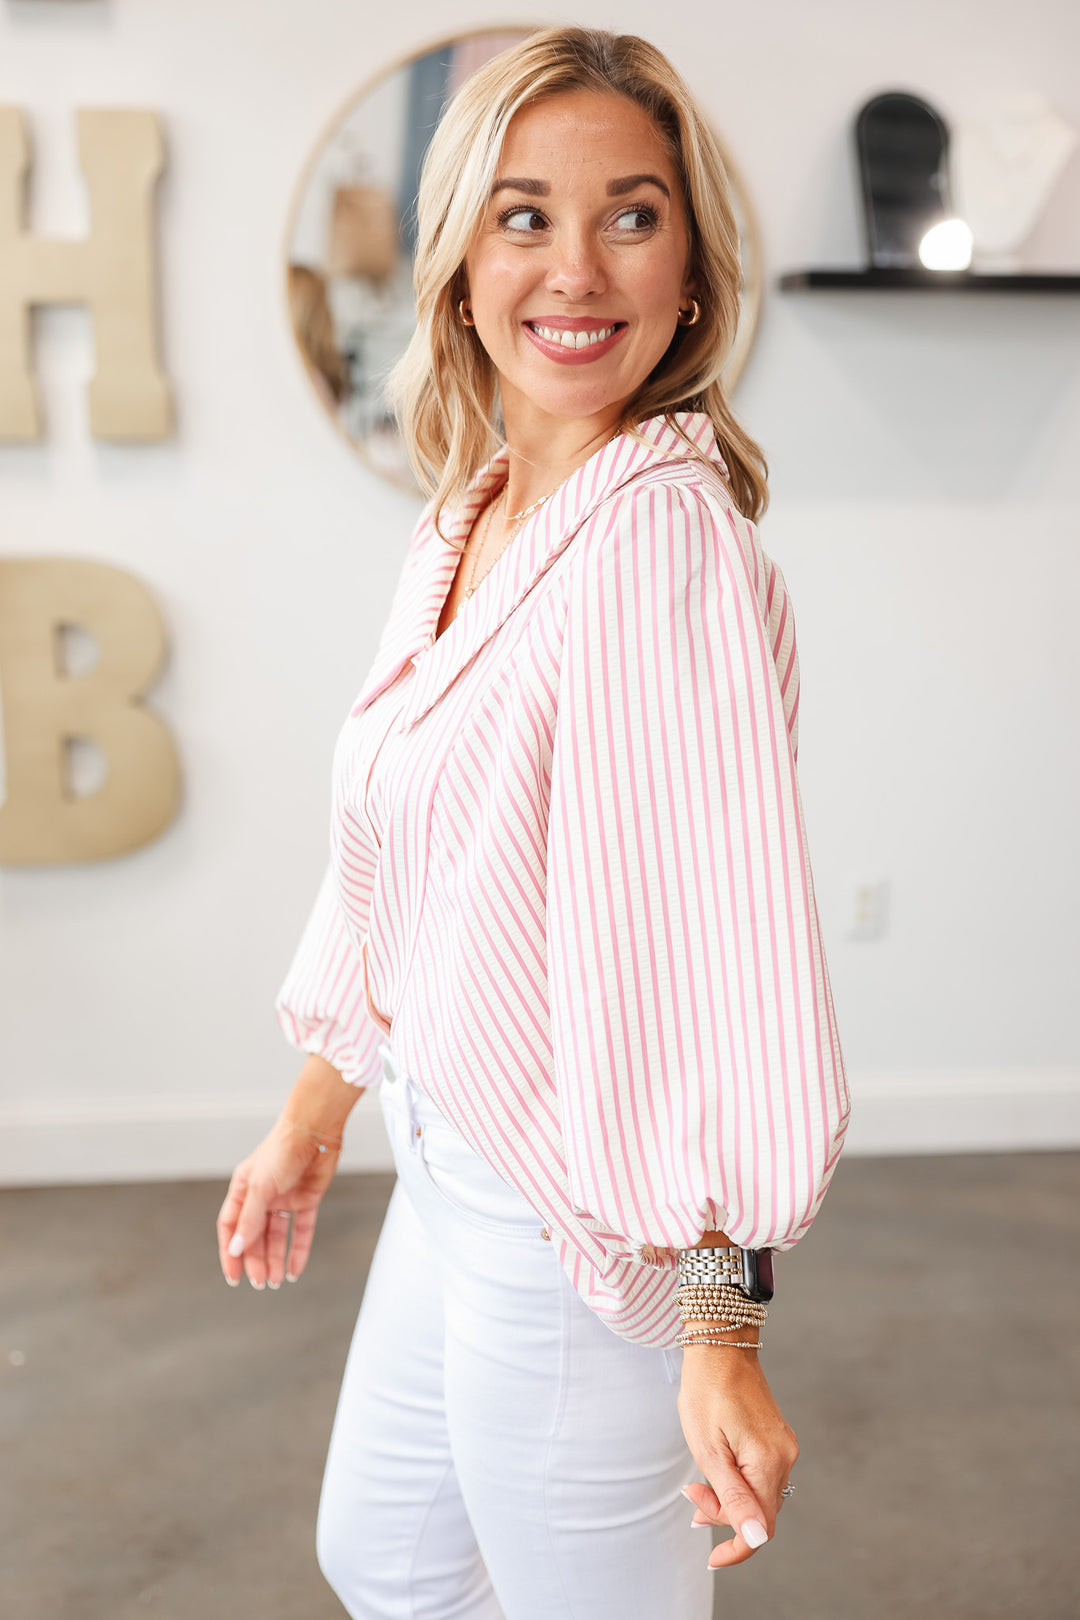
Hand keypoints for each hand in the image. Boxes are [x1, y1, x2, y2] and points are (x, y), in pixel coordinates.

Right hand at [216, 1116, 341, 1289]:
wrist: (315, 1131)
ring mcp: (284, 1198)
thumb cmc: (281, 1151)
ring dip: (276, 1259)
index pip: (231, 1227)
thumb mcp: (260, 1188)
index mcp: (243, 1190)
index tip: (234, 1277)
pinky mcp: (306, 1199)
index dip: (230, 1253)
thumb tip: (235, 1249)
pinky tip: (295, 1270)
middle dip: (256, 1260)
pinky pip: (300, 1230)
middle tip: (260, 1283)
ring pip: (277, 1236)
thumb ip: (249, 1220)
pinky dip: (298, 1250)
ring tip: (275, 1282)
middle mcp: (262, 1196)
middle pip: (255, 1236)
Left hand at [677, 1348, 798, 1568]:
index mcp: (769, 1462)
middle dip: (724, 1515)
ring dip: (730, 1499)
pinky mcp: (777, 1437)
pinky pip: (761, 1474)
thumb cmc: (707, 1390)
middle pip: (760, 1512)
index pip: (761, 1527)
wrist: (719, 1345)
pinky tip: (718, 1471)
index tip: (712, 1558)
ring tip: (698, 1486)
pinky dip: (739, 1482)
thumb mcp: (709, 1448)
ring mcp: (783, 1446)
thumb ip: (732, 1496)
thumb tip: (755, 1538)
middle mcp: (785, 1457)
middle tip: (691, 1495)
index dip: (738, 1549)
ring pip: (760, 1494)